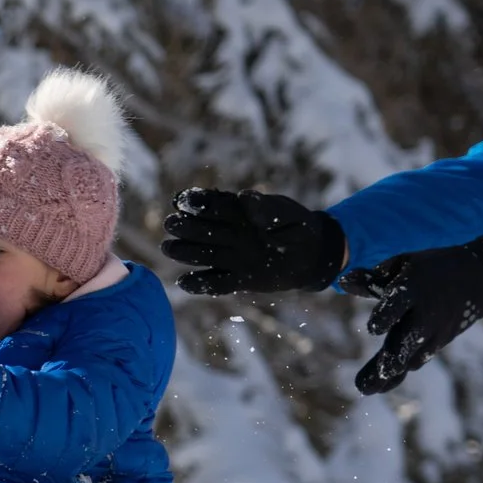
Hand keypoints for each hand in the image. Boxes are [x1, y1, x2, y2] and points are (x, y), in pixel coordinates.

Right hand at [161, 189, 344, 294]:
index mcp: (239, 214)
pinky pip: (216, 283)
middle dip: (186, 227)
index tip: (183, 200)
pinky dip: (200, 284)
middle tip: (171, 224)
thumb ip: (267, 208)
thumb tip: (245, 197)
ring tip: (169, 248)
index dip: (198, 203)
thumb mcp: (287, 213)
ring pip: (204, 255)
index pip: (214, 207)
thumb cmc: (298, 227)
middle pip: (203, 231)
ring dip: (185, 252)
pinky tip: (184, 283)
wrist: (313, 254)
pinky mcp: (239, 279)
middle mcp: (230, 236)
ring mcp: (232, 258)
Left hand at [339, 236, 482, 394]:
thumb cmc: (430, 268)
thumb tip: (342, 282)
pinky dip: (402, 372)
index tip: (373, 329)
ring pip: (412, 357)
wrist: (478, 278)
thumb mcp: (404, 265)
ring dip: (390, 375)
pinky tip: (382, 386)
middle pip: (407, 339)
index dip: (387, 315)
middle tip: (369, 380)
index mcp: (415, 287)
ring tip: (367, 389)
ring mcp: (435, 330)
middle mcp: (427, 312)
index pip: (400, 302)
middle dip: (390, 359)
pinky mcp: (439, 342)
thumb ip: (373, 279)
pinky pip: (420, 359)